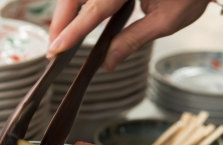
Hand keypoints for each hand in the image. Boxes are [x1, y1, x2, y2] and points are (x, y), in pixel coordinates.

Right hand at [47, 0, 211, 70]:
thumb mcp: (168, 20)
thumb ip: (133, 39)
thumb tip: (108, 62)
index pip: (95, 8)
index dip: (72, 31)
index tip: (56, 49)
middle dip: (61, 19)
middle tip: (55, 47)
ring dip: (68, 11)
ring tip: (62, 36)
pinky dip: (81, 4)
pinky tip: (76, 18)